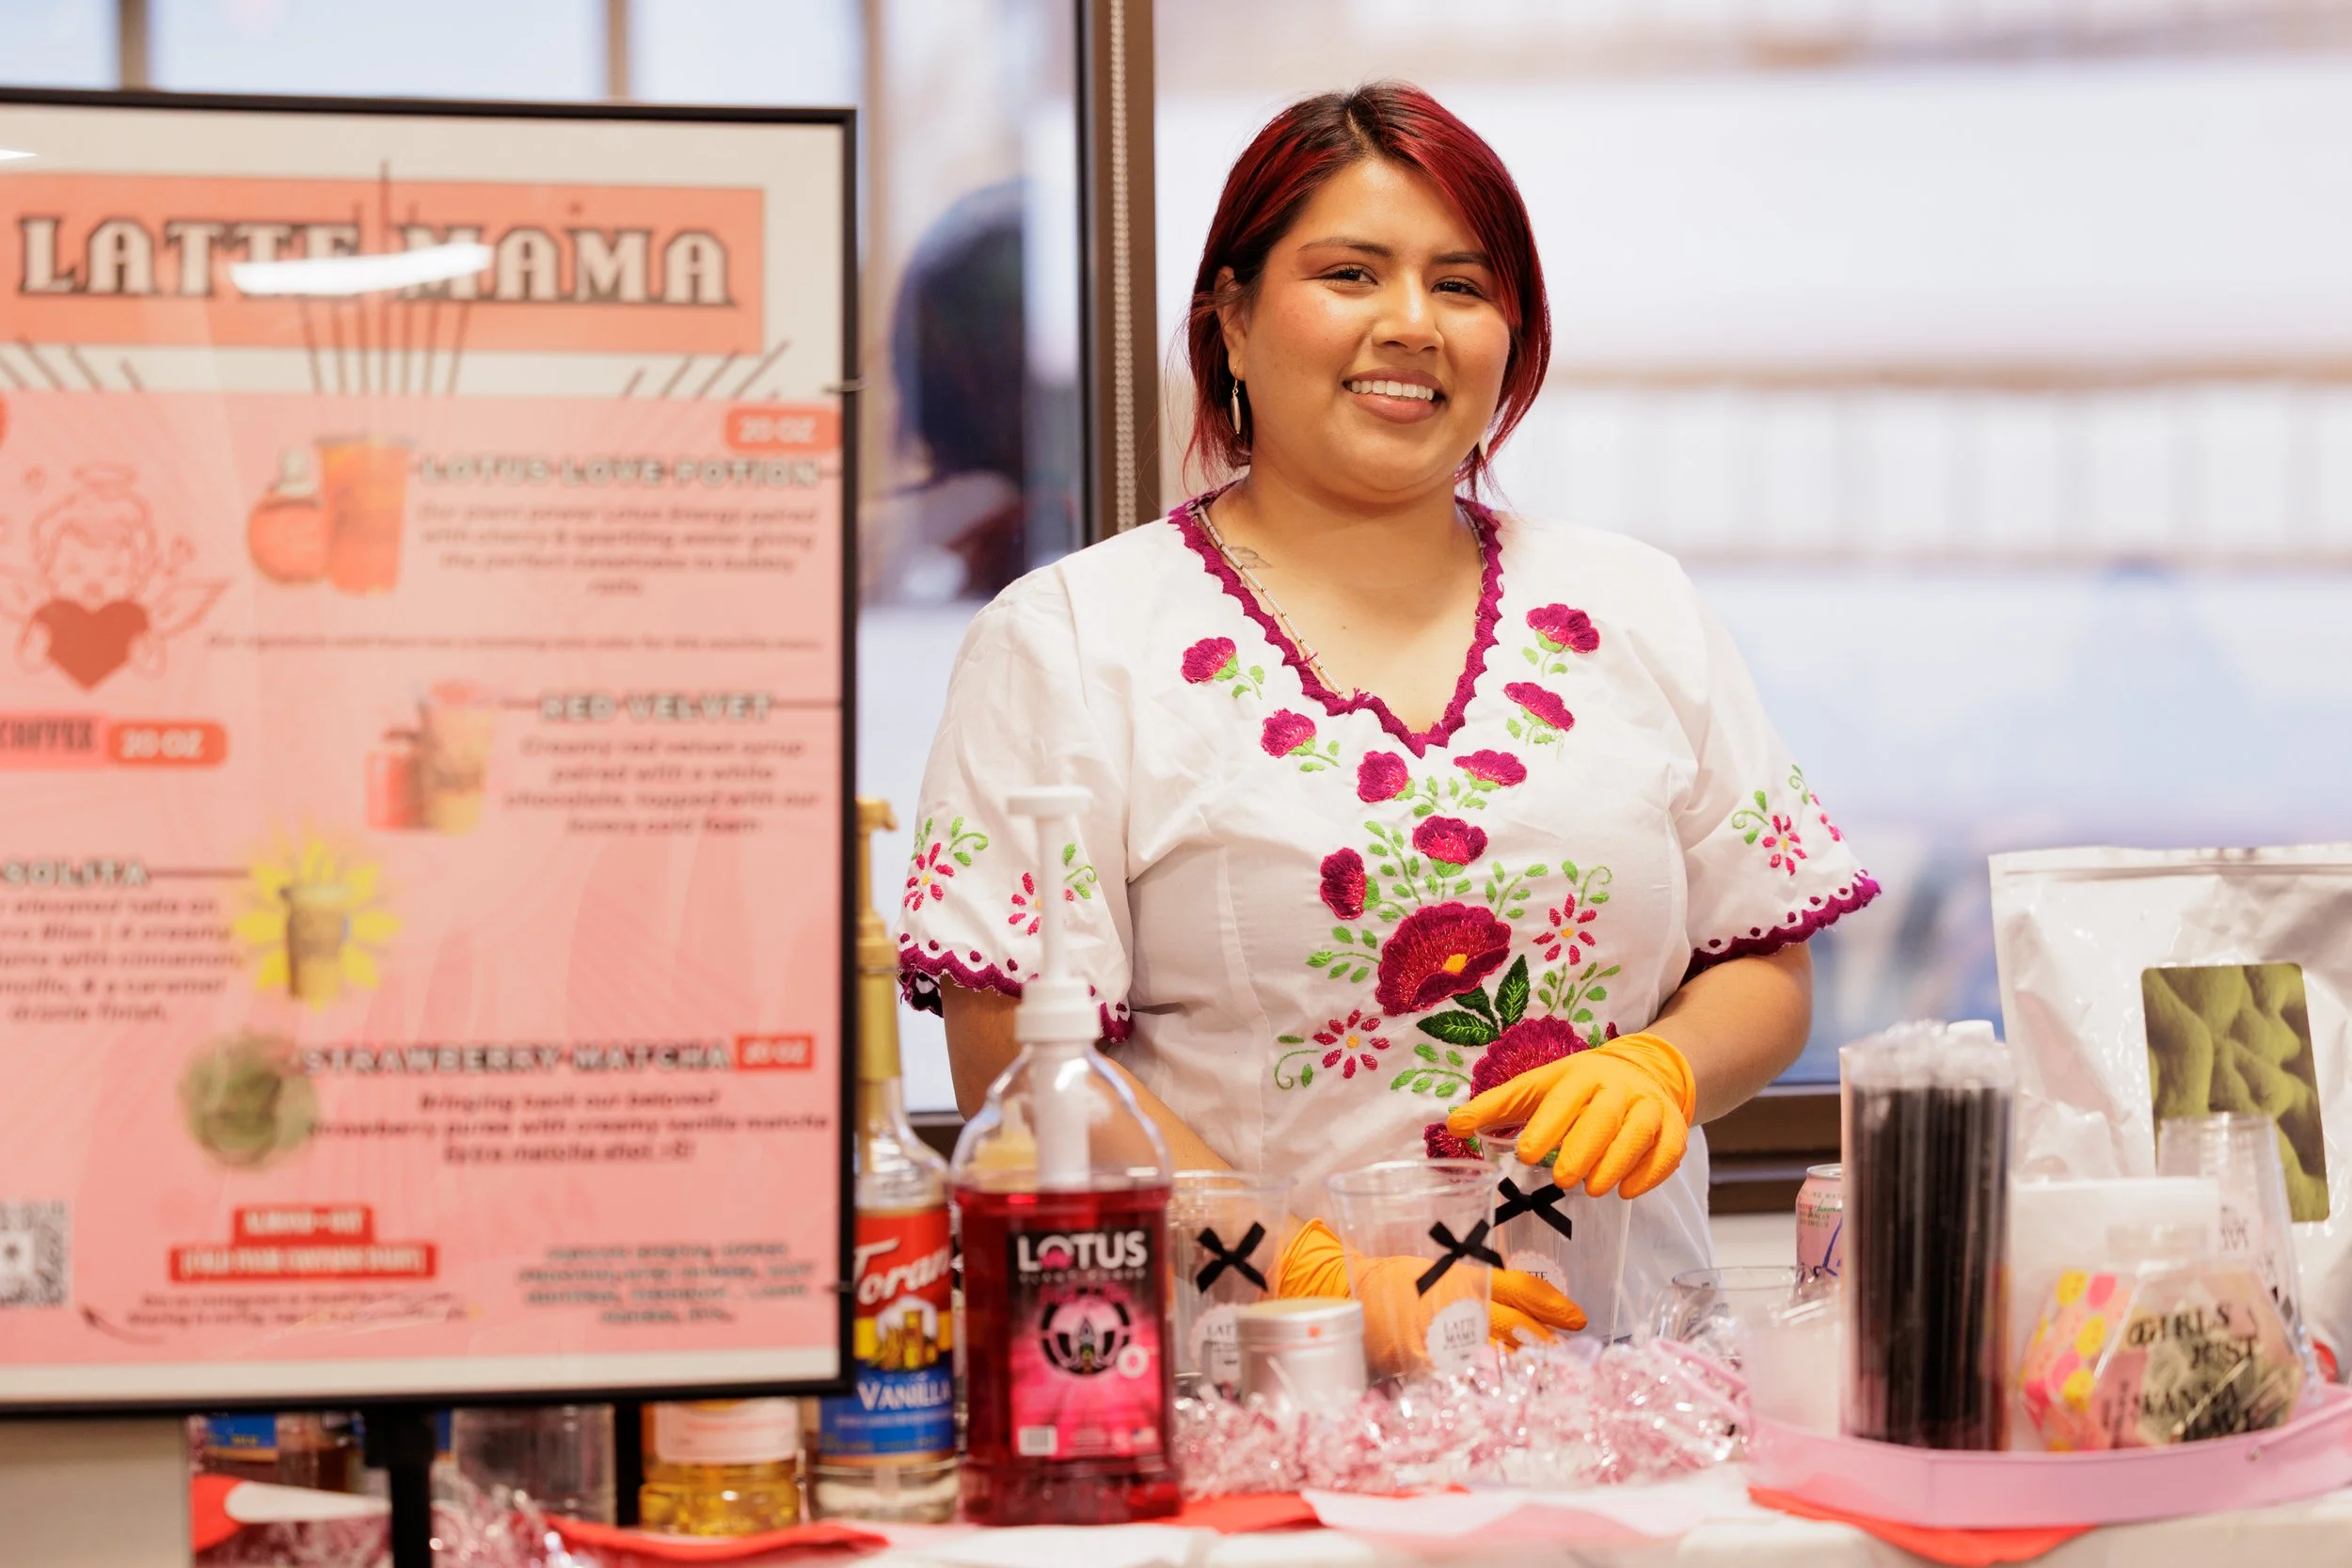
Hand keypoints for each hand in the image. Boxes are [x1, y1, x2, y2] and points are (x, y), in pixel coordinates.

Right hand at [1275, 1219, 1584, 1373]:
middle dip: (1547, 1339)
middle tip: (1570, 1350)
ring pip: (1496, 1354)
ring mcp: (1442, 1336)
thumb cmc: (1392, 1278)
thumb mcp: (1437, 1270)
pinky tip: (1501, 1388)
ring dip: (1525, 1363)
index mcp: (1463, 1277)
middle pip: (1516, 1326)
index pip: (1519, 1289)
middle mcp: (1457, 1306)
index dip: (1552, 1303)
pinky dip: (1486, 1380)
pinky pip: (1464, 1374)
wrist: (1345, 1292)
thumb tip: (1519, 1306)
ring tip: (1549, 1371)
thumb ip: (1475, 1284)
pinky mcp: (1425, 1363)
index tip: (1577, 1315)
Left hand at [1446, 1032, 1695, 1198]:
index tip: (1526, 1154)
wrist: (1643, 1071)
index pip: (1563, 1097)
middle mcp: (1617, 1086)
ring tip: (1592, 1190)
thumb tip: (1453, 1126)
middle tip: (1561, 1180)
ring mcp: (1649, 1104)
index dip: (1546, 1124)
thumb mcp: (1537, 1088)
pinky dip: (1651, 1172)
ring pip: (1639, 1131)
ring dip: (1617, 1161)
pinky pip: (1669, 1149)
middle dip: (1583, 1148)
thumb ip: (1497, 1107)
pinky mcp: (1673, 1125)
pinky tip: (1628, 1192)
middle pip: (1604, 1114)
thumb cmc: (1577, 1088)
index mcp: (1580, 1073)